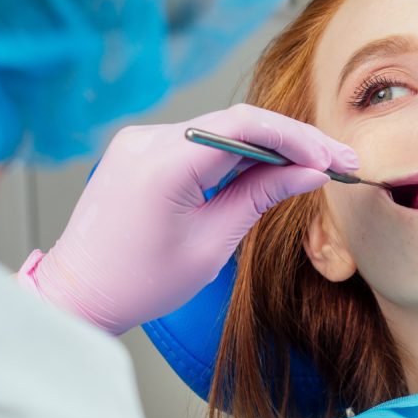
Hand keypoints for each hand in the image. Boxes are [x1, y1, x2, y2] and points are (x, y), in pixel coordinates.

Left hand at [18, 104, 357, 334]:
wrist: (77, 293)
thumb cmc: (138, 281)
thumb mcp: (212, 243)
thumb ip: (262, 197)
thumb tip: (310, 173)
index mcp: (162, 163)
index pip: (245, 127)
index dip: (298, 139)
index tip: (333, 159)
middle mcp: (148, 139)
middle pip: (238, 124)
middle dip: (294, 142)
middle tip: (339, 161)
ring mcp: (142, 141)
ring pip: (224, 131)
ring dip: (271, 147)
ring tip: (317, 166)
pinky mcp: (143, 150)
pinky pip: (203, 142)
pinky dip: (241, 154)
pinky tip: (274, 168)